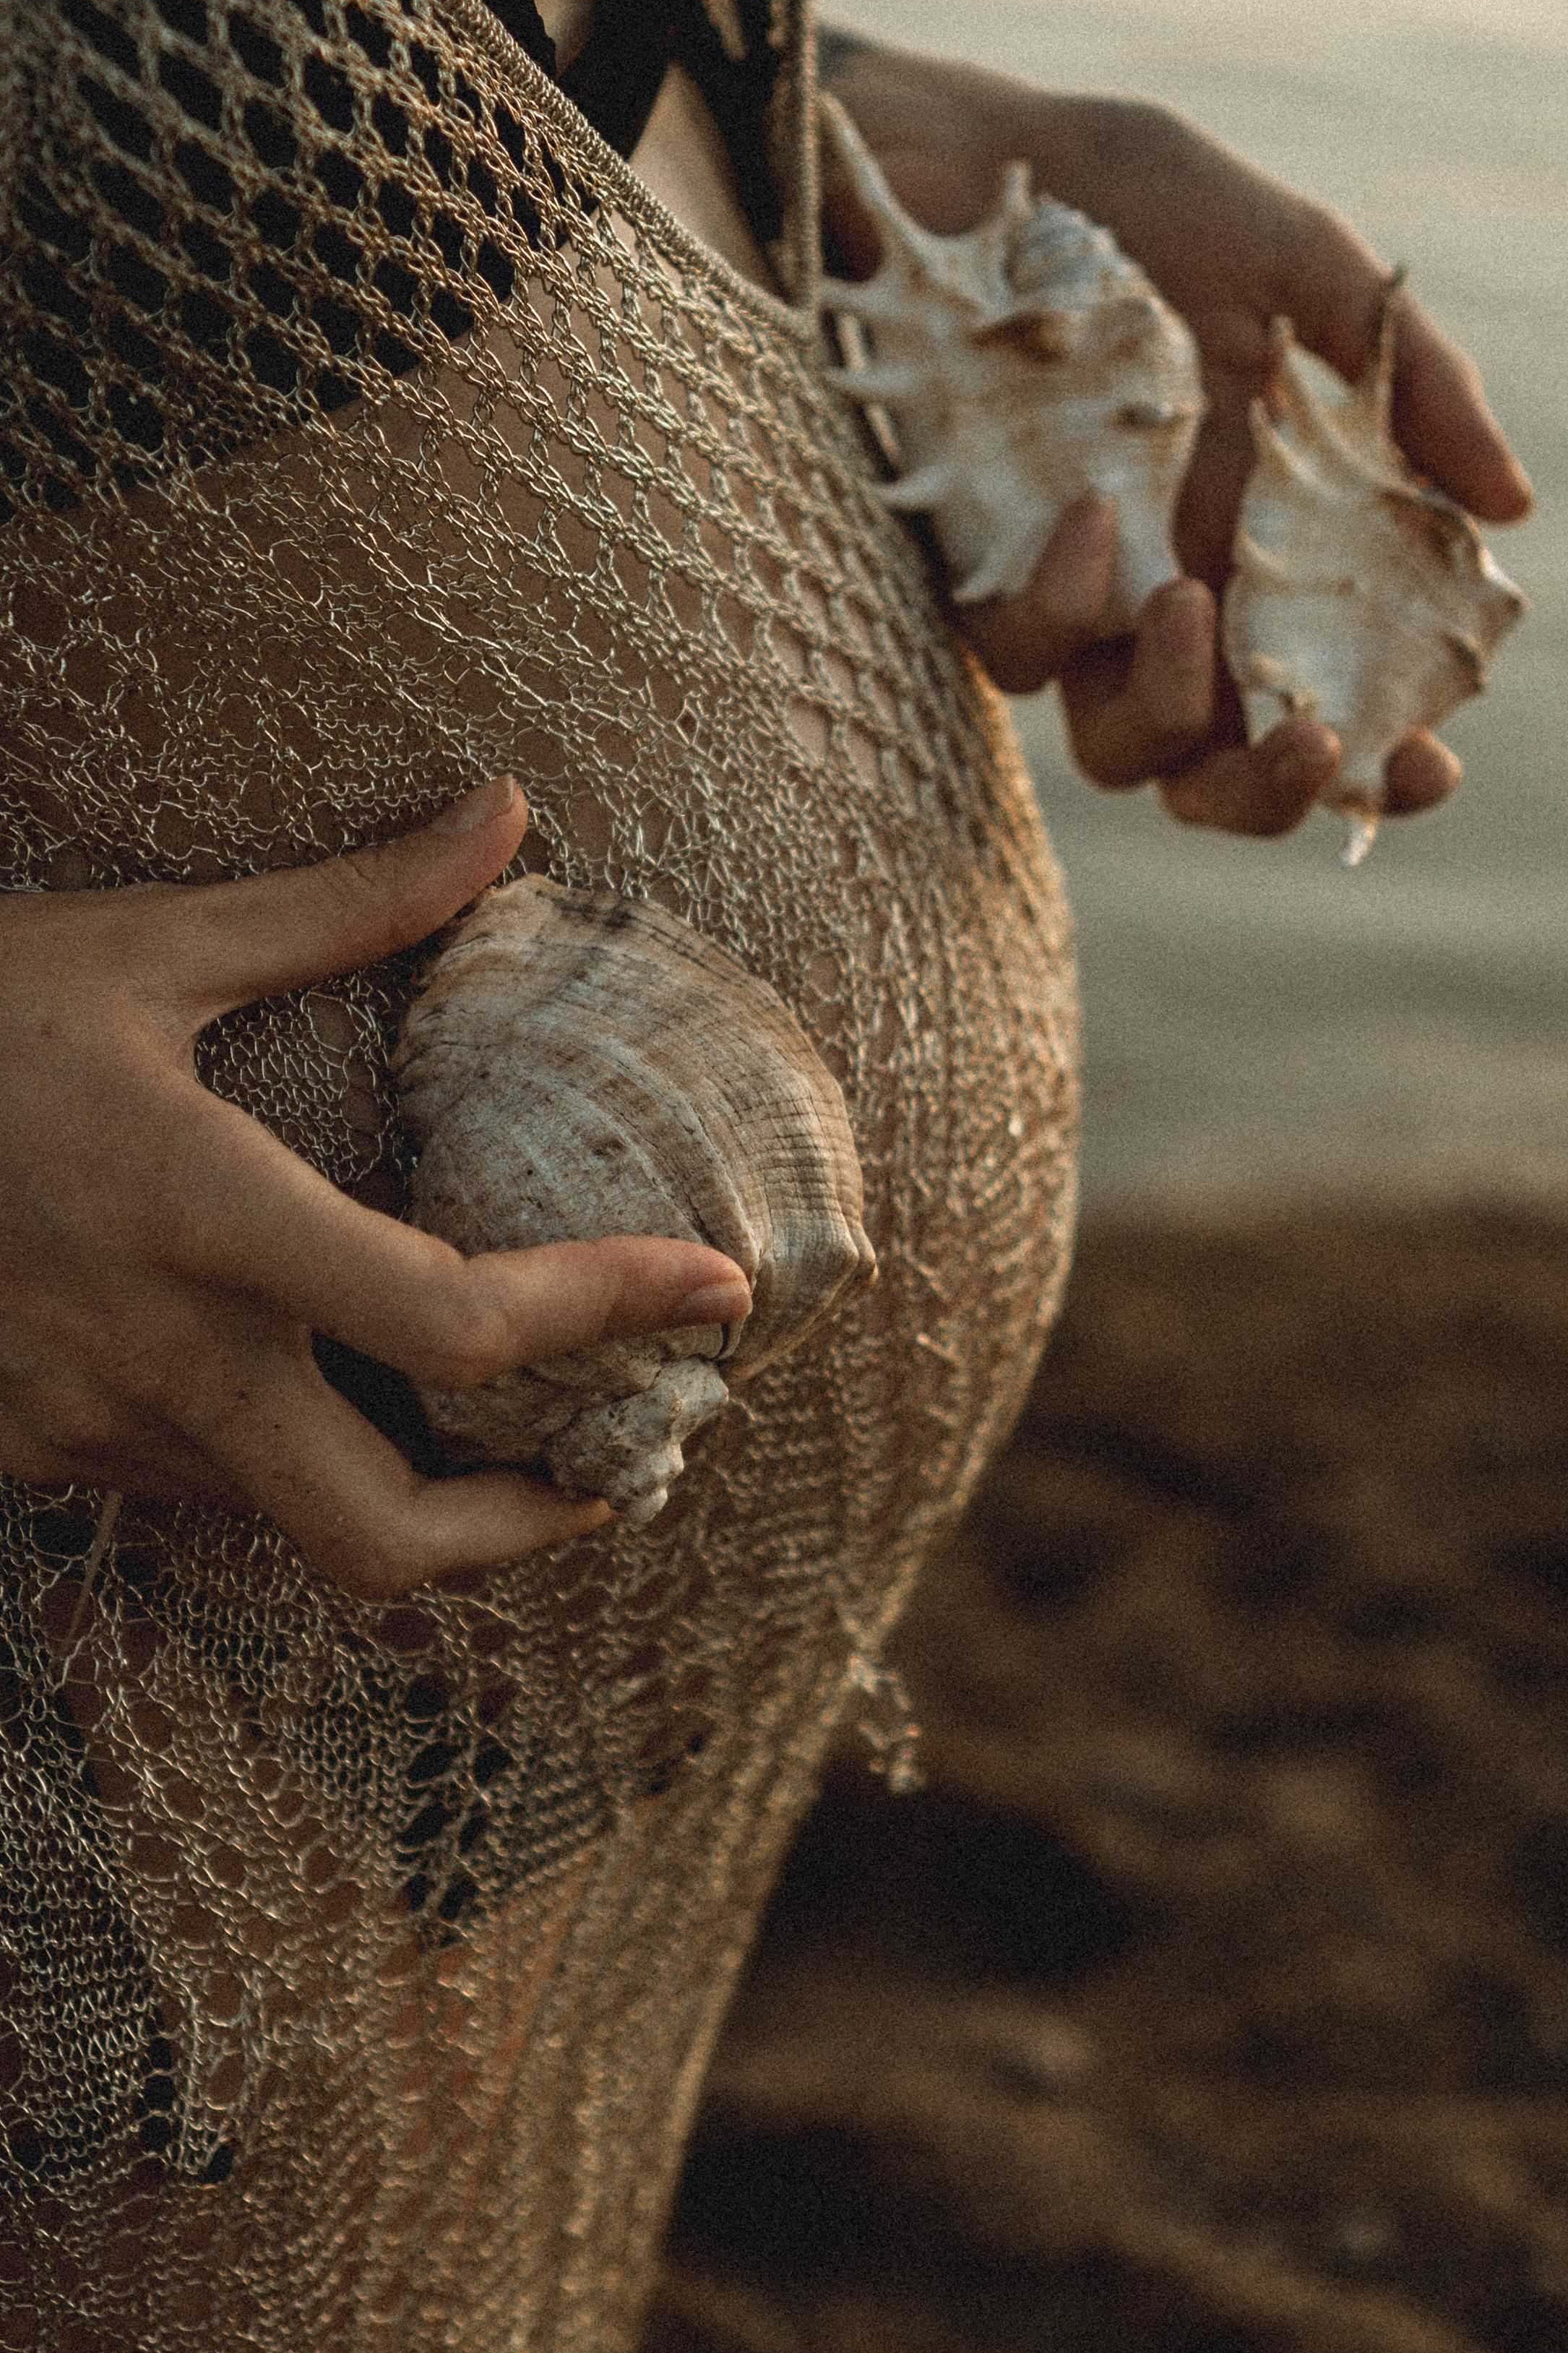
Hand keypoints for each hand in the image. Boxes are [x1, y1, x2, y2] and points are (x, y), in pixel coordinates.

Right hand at [0, 778, 750, 1594]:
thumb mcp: (149, 945)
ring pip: (294, 1527)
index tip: (715, 1288)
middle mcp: (157, 1354)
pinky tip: (318, 1384)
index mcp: (201, 1213)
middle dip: (523, 1532)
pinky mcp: (37, 1453)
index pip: (452, 1315)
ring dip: (412, 1495)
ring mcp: (87, 1426)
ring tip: (495, 1424)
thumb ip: (346, 903)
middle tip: (610, 1467)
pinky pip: (204, 1493)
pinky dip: (292, 1461)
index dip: (608, 1311)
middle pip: (384, 1539)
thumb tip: (505, 812)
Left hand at [819, 36, 1532, 836]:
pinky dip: (1064, 603)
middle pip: (1217, 775)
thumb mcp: (1302, 268)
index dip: (1379, 764)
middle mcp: (1171, 600)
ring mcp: (1073, 598)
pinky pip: (1019, 653)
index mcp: (1267, 554)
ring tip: (1186, 600)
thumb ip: (1412, 383)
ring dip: (1171, 708)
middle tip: (1314, 741)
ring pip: (1119, 749)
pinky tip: (1092, 510)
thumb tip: (1509, 504)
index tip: (1430, 762)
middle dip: (1271, 795)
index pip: (1328, 701)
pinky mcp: (974, 573)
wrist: (964, 158)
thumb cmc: (1140, 207)